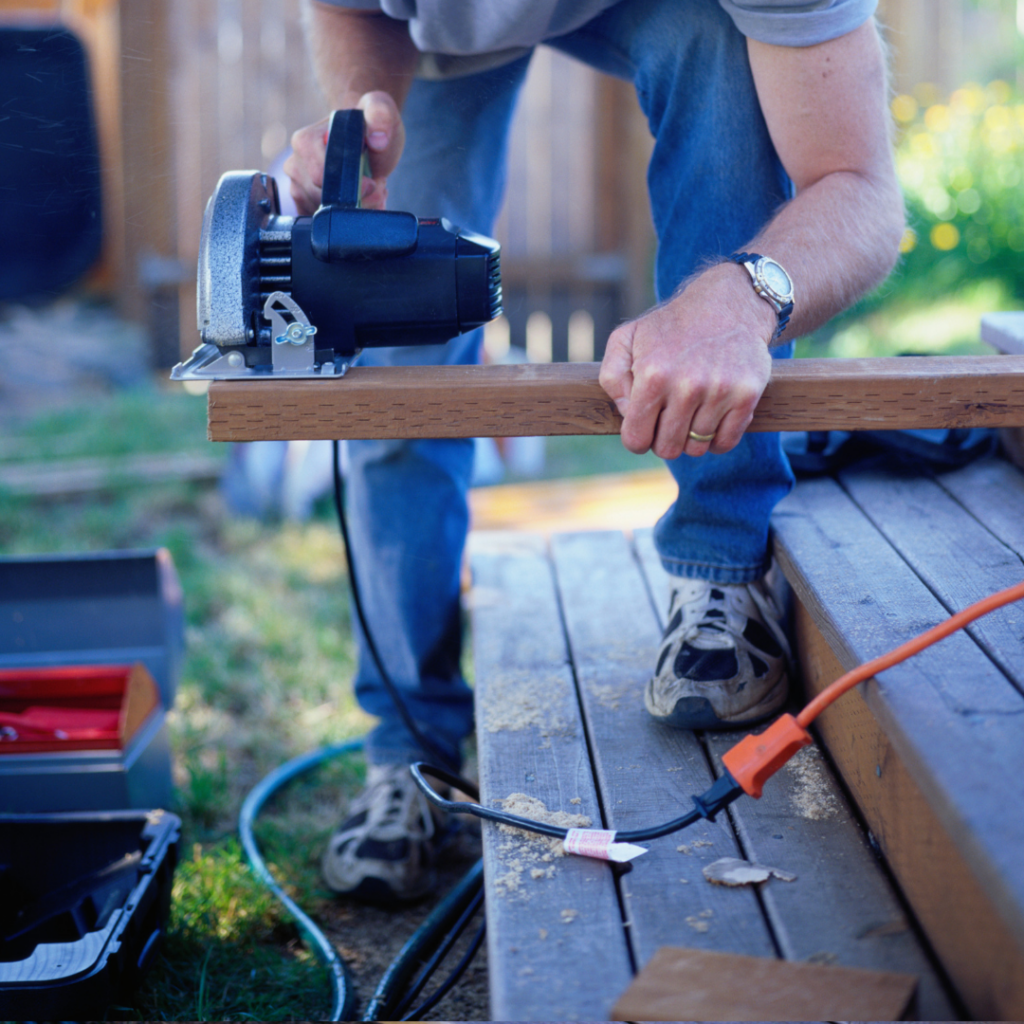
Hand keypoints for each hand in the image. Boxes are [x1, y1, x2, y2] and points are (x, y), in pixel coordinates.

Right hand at [284, 91, 404, 213]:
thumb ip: (381, 115)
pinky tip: (355, 203)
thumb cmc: (368, 125)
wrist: (361, 136)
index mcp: (305, 141)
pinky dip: (342, 219)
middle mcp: (295, 163)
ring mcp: (296, 184)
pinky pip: (321, 222)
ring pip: (324, 214)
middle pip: (323, 199)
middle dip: (355, 200)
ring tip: (367, 192)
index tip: (373, 182)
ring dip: (351, 209)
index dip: (353, 187)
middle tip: (375, 188)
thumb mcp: (381, 112)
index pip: (322, 178)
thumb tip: (378, 138)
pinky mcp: (303, 202)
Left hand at [598, 263, 776, 459]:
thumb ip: (612, 377)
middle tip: (667, 420)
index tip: (644, 428)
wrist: (728, 303)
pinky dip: (716, 440)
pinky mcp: (747, 394)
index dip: (636, 439)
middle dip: (663, 440)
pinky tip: (711, 419)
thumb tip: (626, 413)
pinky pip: (726, 442)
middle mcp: (687, 385)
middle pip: (667, 448)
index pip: (636, 438)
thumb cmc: (670, 327)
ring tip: (690, 414)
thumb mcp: (627, 338)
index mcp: (653, 374)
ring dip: (691, 438)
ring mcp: (720, 391)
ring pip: (697, 448)